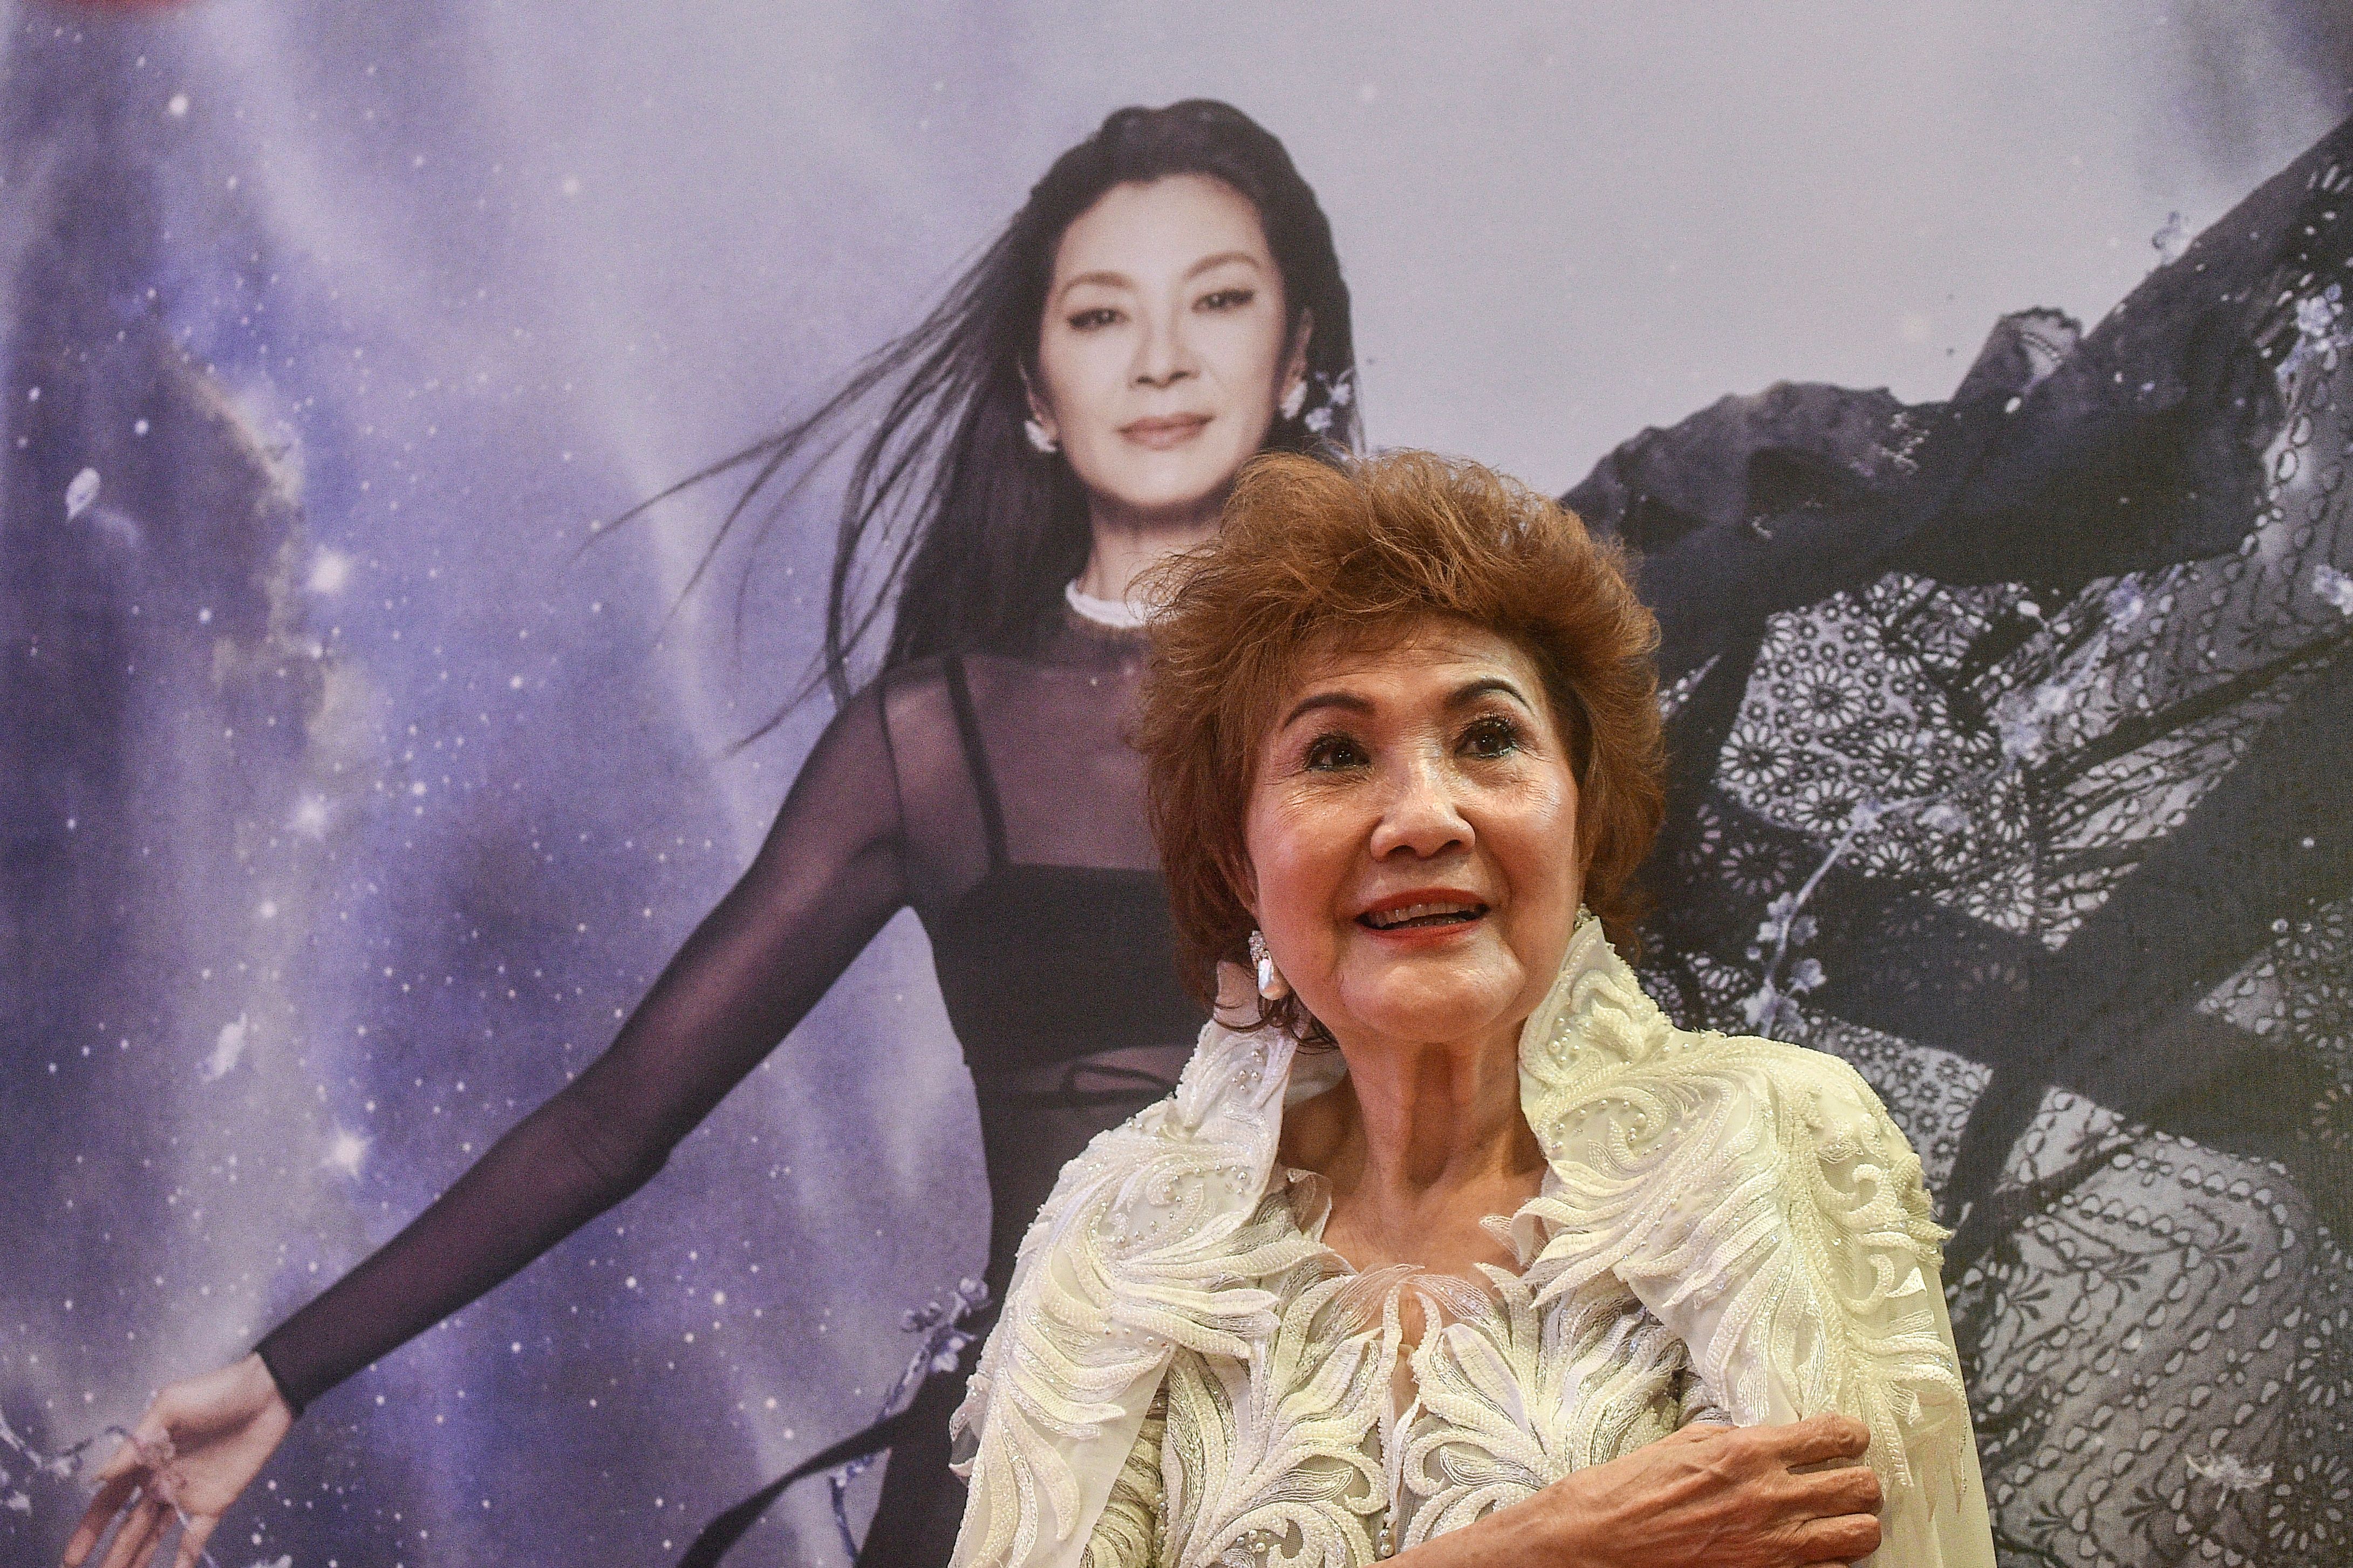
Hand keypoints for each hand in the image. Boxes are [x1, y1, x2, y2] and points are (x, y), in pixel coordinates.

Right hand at [61, 1353, 295, 1567]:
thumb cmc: (216, 1392)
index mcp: (145, 1460)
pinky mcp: (217, 1501)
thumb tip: (99, 1477)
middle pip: (130, 1525)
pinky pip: (196, 1535)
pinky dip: (184, 1557)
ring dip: (137, 1558)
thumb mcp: (170, 1407)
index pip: (109, 1501)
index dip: (90, 1529)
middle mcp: (161, 1482)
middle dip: (112, 1554)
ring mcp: (188, 1494)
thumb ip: (136, 1443)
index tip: (72, 1558)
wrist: (268, 1392)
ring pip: (155, 1535)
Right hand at [1425, 1414, 1881, 1567]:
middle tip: (1841, 1481)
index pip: (1837, 1436)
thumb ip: (1739, 1441)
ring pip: (1862, 1535)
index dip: (1850, 1436)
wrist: (1601, 1541)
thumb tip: (1773, 1441)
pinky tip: (1810, 1548)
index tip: (1845, 1439)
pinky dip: (1829, 1559)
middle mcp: (1771, 1497)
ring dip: (1854, 1524)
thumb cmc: (1634, 1487)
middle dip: (1857, 1481)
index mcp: (1749, 1452)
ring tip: (1835, 1519)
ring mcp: (1773, 1545)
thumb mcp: (1688, 1443)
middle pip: (1862, 1488)